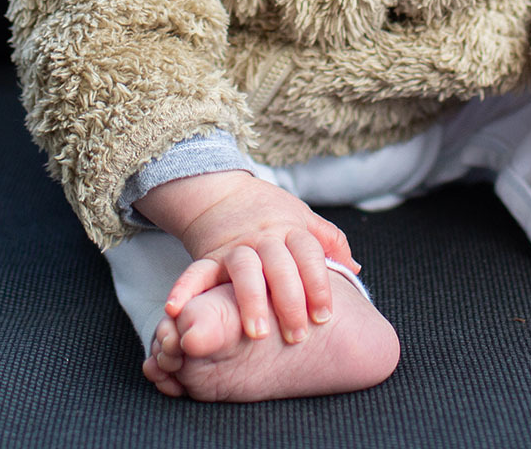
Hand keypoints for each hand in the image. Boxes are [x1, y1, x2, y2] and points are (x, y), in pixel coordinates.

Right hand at [135, 171, 358, 344]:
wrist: (222, 194)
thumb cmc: (271, 214)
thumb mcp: (303, 218)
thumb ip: (329, 241)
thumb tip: (355, 268)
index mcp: (291, 229)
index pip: (309, 254)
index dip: (319, 284)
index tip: (324, 315)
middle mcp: (264, 237)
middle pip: (279, 265)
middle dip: (289, 301)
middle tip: (297, 335)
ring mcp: (235, 246)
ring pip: (243, 269)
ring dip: (249, 300)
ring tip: (256, 332)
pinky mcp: (209, 256)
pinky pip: (196, 272)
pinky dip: (184, 289)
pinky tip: (176, 310)